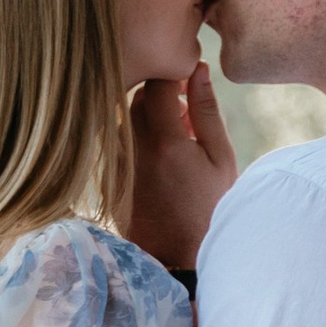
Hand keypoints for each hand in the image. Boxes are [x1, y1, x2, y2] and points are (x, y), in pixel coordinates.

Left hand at [124, 59, 237, 277]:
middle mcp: (133, 147)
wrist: (178, 257)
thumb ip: (207, 111)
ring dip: (146, 117)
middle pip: (137, 96)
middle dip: (161, 95)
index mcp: (165, 140)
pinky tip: (155, 160)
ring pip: (124, 117)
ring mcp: (115, 162)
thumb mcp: (219, 158)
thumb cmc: (208, 206)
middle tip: (185, 115)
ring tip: (173, 141)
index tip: (188, 83)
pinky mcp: (105, 175)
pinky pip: (115, 140)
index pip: (158, 82)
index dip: (174, 75)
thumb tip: (199, 69)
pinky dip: (134, 139)